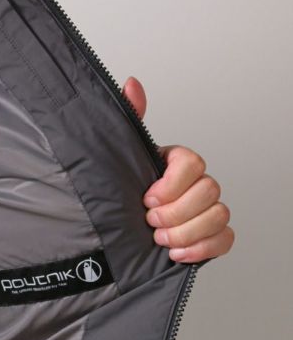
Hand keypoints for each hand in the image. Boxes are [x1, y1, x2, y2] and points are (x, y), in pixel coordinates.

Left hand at [121, 76, 234, 263]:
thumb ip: (128, 120)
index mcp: (176, 163)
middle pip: (209, 191)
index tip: (146, 198)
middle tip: (149, 221)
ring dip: (186, 232)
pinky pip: (225, 239)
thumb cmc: (120, 190)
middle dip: (176, 212)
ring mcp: (205, 210)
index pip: (192, 164)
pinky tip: (177, 254)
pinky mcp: (209, 236)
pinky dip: (202, 249)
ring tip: (159, 240)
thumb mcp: (117, 155)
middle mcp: (195, 185)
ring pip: (218, 216)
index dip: (171, 184)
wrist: (113, 230)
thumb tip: (131, 85)